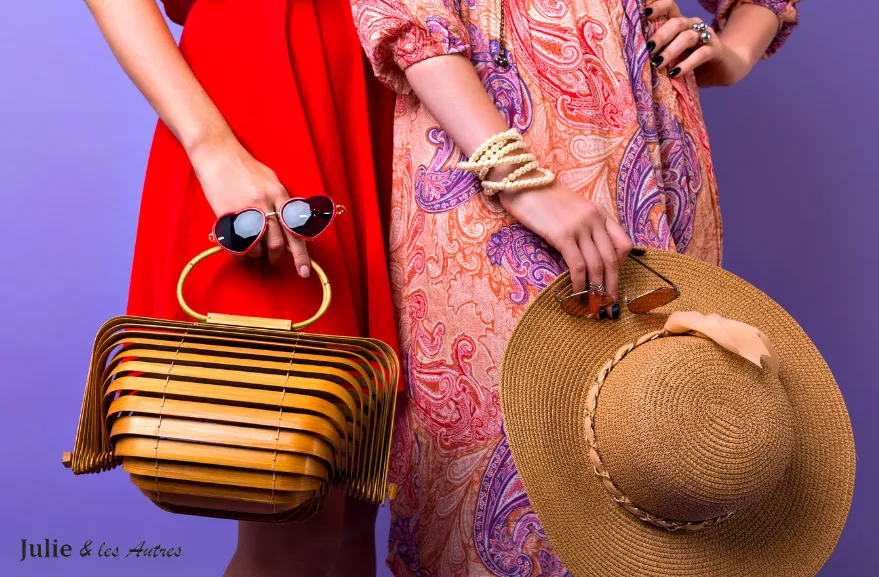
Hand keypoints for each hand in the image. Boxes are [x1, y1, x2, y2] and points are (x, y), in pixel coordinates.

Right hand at [187, 135, 311, 276]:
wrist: (218, 155)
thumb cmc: (247, 169)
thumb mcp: (272, 181)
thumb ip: (282, 203)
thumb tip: (292, 226)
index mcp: (280, 195)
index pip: (295, 231)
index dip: (301, 255)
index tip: (304, 272)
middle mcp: (265, 204)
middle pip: (276, 243)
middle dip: (277, 256)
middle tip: (274, 258)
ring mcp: (244, 210)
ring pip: (256, 247)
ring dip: (257, 254)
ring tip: (254, 248)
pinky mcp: (226, 214)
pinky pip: (236, 244)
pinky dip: (240, 254)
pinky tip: (241, 252)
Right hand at [497, 182, 633, 318]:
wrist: (522, 182)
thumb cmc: (543, 198)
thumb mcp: (572, 208)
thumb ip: (585, 226)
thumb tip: (588, 254)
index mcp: (600, 213)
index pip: (624, 244)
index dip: (621, 267)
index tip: (611, 281)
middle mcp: (594, 219)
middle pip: (612, 259)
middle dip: (612, 286)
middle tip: (609, 306)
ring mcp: (579, 226)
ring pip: (597, 265)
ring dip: (596, 290)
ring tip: (593, 307)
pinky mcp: (562, 235)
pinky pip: (577, 265)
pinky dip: (580, 284)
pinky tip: (576, 294)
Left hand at [645, 0, 752, 86]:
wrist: (723, 70)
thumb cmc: (690, 63)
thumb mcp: (672, 57)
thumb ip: (658, 54)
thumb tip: (633, 60)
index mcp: (680, 23)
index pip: (669, 6)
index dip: (657, 7)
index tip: (644, 14)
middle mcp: (693, 25)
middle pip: (676, 22)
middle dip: (660, 36)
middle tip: (648, 49)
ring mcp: (706, 36)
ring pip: (687, 37)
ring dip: (671, 51)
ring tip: (658, 64)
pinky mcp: (716, 50)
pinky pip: (701, 53)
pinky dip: (687, 63)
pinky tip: (675, 73)